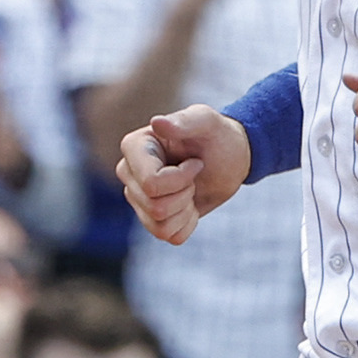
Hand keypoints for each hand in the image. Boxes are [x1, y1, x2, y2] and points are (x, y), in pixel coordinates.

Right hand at [121, 104, 250, 243]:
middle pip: (155, 207)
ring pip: (159, 225)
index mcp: (134, 147)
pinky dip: (187, 224)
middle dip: (185, 194)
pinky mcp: (150, 218)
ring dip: (186, 210)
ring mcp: (137, 197)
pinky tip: (190, 205)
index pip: (151, 184)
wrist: (229, 159)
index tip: (195, 162)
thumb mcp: (207, 122)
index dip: (181, 179)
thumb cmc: (217, 136)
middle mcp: (129, 173)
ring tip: (192, 189)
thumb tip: (156, 123)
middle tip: (195, 175)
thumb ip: (184, 121)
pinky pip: (168, 236)